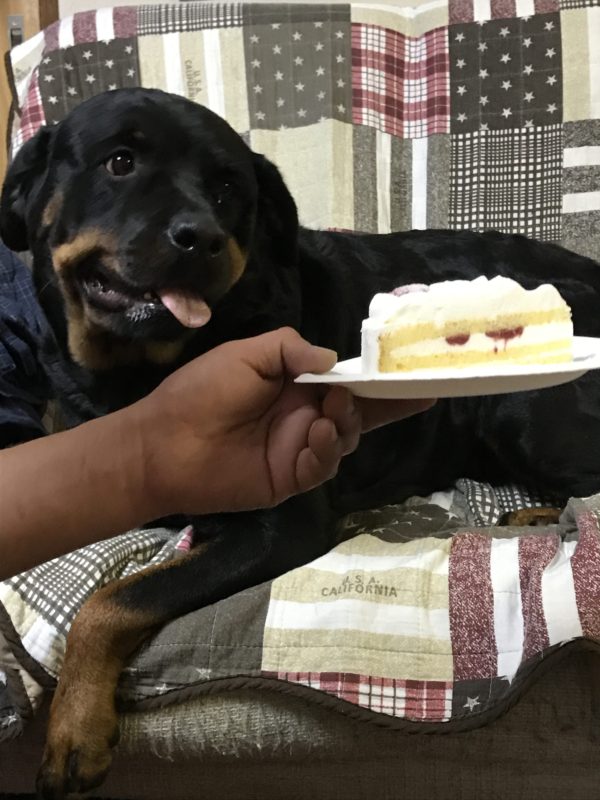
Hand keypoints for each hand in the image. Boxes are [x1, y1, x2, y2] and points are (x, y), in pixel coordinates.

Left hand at [140, 327, 434, 514]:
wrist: (164, 444)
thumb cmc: (201, 391)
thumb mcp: (245, 355)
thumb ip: (289, 349)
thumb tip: (332, 359)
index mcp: (296, 384)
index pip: (348, 380)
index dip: (380, 380)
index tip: (416, 376)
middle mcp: (304, 415)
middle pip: (358, 412)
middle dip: (381, 405)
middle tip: (378, 395)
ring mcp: (298, 448)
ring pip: (345, 438)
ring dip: (345, 424)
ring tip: (326, 413)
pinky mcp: (290, 477)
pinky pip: (323, 466)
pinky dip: (326, 450)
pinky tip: (314, 436)